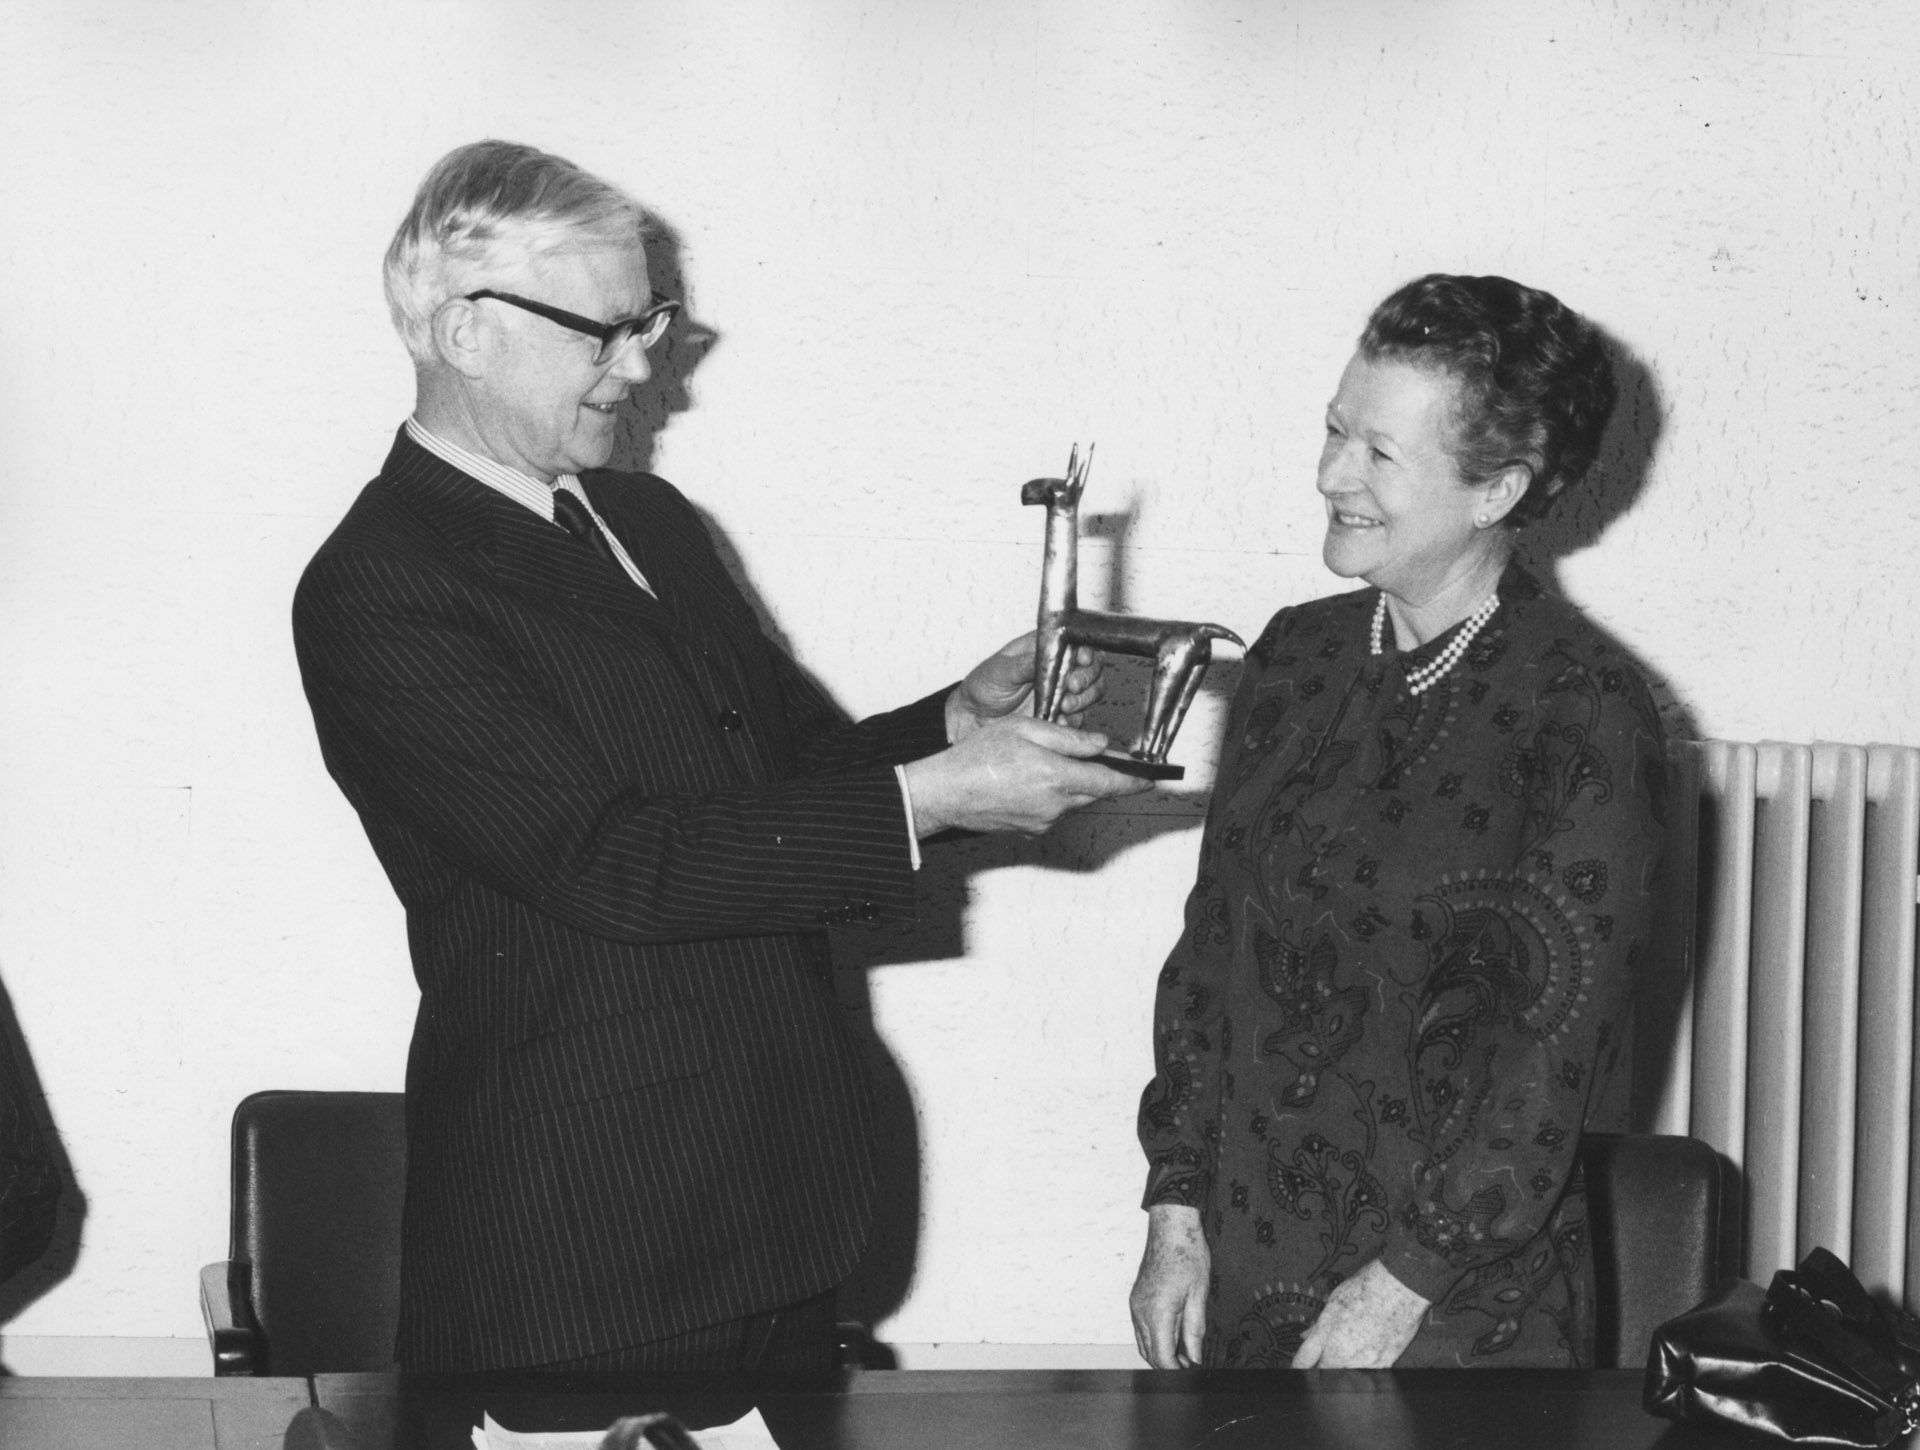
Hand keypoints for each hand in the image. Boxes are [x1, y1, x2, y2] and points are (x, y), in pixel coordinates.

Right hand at [903, 714, 1150, 836]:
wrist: (944, 793)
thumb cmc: (977, 757)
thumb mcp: (1025, 729)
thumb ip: (1068, 737)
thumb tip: (1102, 744)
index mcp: (1057, 776)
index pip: (1111, 782)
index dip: (1136, 781)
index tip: (1154, 778)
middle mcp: (1055, 805)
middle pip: (1093, 790)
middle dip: (1097, 774)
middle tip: (1090, 754)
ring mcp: (1044, 822)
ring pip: (1072, 799)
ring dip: (1067, 782)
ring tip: (1034, 763)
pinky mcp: (1031, 831)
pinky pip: (1053, 810)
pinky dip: (1048, 795)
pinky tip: (1023, 780)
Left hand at [946, 633, 1105, 740]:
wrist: (973, 719)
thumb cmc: (983, 687)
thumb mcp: (999, 670)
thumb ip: (1024, 664)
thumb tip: (1046, 656)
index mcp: (1045, 650)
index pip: (1077, 643)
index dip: (1086, 650)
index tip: (1081, 659)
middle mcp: (1058, 670)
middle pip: (1092, 668)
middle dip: (1087, 678)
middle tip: (1072, 686)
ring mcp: (1061, 694)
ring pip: (1091, 693)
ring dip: (1083, 700)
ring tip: (1065, 706)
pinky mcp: (1060, 717)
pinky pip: (1078, 720)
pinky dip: (1073, 722)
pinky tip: (1059, 722)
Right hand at [1131, 1204, 1209, 1368]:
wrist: (1171, 1227)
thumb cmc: (1188, 1255)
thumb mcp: (1199, 1295)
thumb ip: (1195, 1330)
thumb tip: (1195, 1358)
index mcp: (1157, 1312)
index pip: (1161, 1357)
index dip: (1176, 1371)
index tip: (1191, 1374)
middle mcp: (1140, 1311)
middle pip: (1149, 1354)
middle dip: (1168, 1365)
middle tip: (1191, 1365)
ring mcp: (1135, 1304)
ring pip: (1143, 1342)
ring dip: (1161, 1352)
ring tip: (1185, 1351)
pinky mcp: (1136, 1298)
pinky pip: (1142, 1328)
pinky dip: (1155, 1337)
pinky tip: (1173, 1333)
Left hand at [1290, 1259, 1430, 1368]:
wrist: (1400, 1287)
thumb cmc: (1366, 1288)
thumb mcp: (1334, 1301)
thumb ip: (1319, 1325)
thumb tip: (1306, 1337)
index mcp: (1326, 1333)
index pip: (1303, 1361)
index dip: (1298, 1366)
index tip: (1299, 1367)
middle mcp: (1342, 1352)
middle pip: (1323, 1373)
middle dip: (1320, 1369)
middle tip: (1323, 1361)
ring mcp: (1363, 1362)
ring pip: (1344, 1379)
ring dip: (1340, 1372)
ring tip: (1346, 1358)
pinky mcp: (1383, 1365)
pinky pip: (1366, 1377)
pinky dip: (1361, 1372)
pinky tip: (1362, 1360)